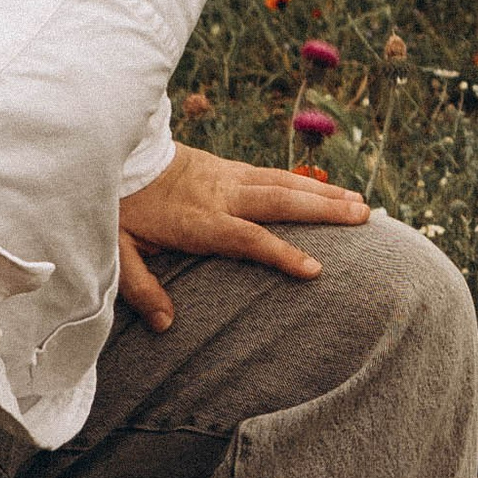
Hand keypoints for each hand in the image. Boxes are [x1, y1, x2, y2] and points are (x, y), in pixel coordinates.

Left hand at [116, 146, 368, 332]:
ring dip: (323, 193)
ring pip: (283, 183)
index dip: (283, 253)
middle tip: (364, 219)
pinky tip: (325, 189)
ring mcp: (225, 176)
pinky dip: (303, 181)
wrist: (113, 152)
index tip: (316, 269)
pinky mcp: (224, 166)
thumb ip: (141, 289)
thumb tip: (166, 325)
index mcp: (199, 220)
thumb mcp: (118, 252)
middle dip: (324, 211)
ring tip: (361, 203)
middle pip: (279, 202)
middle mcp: (220, 194)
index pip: (248, 239)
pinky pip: (272, 173)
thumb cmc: (117, 206)